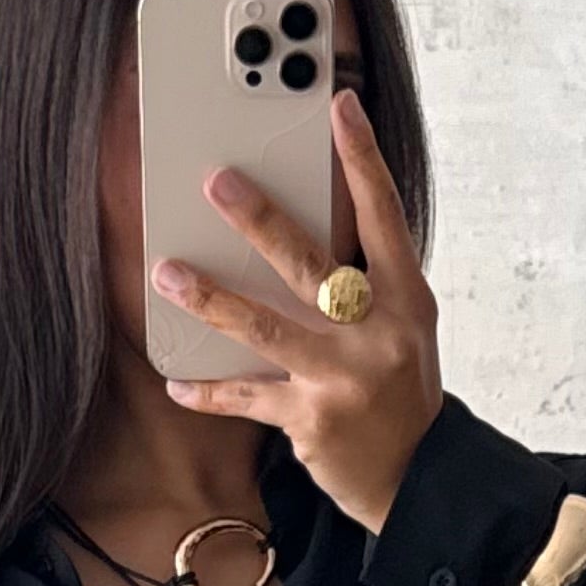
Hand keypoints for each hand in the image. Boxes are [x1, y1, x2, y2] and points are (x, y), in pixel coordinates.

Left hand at [151, 87, 442, 537]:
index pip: (384, 216)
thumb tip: (295, 232)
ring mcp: (343, 377)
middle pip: (310, 265)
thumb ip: (363, 283)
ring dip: (212, 298)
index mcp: (406, 299)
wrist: (417, 477)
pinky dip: (209, 390)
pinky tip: (177, 379)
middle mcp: (377, 333)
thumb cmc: (400, 390)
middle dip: (261, 221)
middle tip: (218, 183)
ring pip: (266, 328)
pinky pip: (247, 396)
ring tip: (168, 272)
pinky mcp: (310, 420)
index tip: (341, 108)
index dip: (363, 158)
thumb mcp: (403, 327)